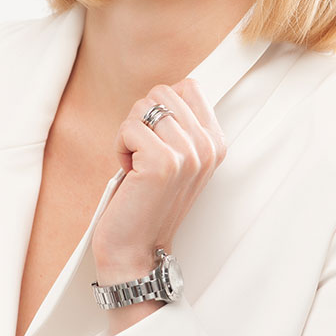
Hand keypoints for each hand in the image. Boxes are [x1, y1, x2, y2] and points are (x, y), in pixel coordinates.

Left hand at [91, 78, 226, 277]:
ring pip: (143, 107)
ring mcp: (187, 154)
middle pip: (163, 92)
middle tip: (143, 151)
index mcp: (215, 142)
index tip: (158, 136)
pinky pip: (128, 127)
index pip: (190, 87)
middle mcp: (207, 147)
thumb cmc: (149, 199)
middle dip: (143, 117)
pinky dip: (119, 147)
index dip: (163, 106)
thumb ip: (182, 124)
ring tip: (137, 163)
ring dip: (130, 133)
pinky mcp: (161, 162)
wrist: (137, 249)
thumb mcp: (179, 158)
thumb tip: (171, 89)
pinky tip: (129, 172)